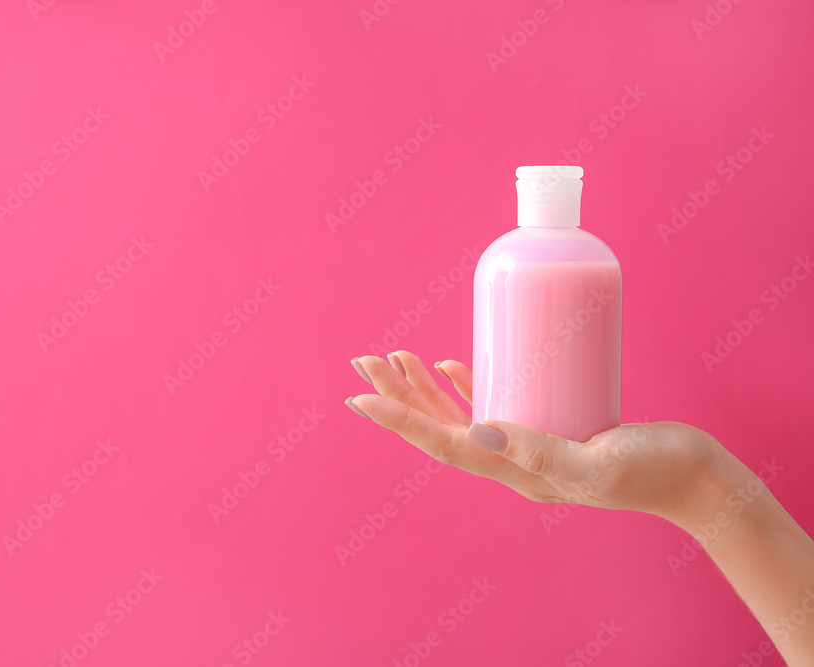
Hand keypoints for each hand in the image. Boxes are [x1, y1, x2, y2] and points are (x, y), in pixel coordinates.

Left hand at [346, 350, 737, 521]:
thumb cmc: (653, 470)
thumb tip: (477, 430)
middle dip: (398, 394)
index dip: (398, 418)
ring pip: (459, 415)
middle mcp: (509, 461)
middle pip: (439, 426)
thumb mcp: (596, 464)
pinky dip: (466, 387)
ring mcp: (525, 445)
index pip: (441, 443)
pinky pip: (492, 407)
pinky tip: (448, 368)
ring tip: (394, 358)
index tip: (360, 396)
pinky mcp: (545, 427)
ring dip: (423, 388)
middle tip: (363, 361)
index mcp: (514, 473)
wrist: (693, 476)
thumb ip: (540, 451)